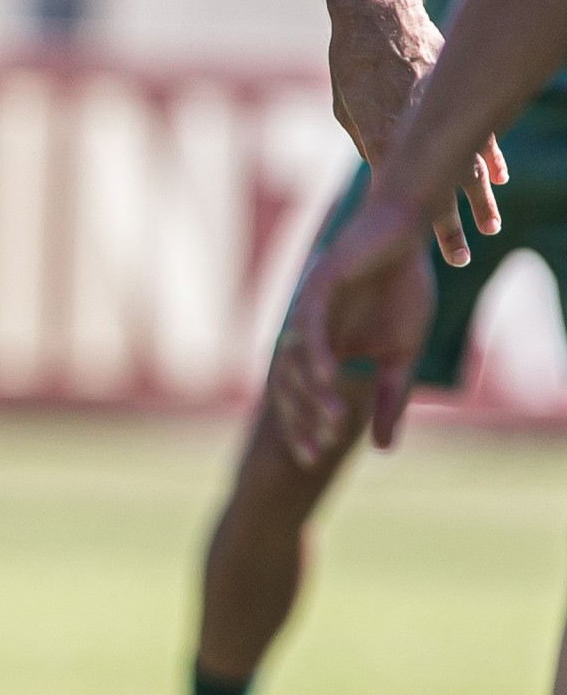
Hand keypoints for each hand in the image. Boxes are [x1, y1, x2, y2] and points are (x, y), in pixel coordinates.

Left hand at [272, 194, 434, 464]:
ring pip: (296, 357)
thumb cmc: (402, 288)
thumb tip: (383, 451)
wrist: (407, 233)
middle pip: (288, 382)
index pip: (300, 394)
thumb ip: (390, 399)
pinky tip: (328, 378)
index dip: (303, 425)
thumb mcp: (402, 355)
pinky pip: (311, 323)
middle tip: (315, 454)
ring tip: (333, 424)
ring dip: (313, 392)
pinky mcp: (318, 282)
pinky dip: (315, 352)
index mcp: (319, 345)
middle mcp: (303, 327)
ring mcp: (307, 304)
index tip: (316, 460)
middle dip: (299, 419)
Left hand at [325, 0, 504, 266]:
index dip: (414, 225)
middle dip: (449, 227)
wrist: (377, 11)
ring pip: (467, 166)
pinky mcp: (455, 94)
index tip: (421, 252)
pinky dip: (490, 157)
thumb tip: (381, 169)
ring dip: (479, 200)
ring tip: (490, 229)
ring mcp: (440, 111)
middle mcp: (415, 129)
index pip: (401, 194)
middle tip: (459, 260)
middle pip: (438, 189)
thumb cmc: (351, 59)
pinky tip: (500, 180)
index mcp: (381, 136)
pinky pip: (479, 131)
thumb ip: (366, 141)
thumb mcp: (347, 107)